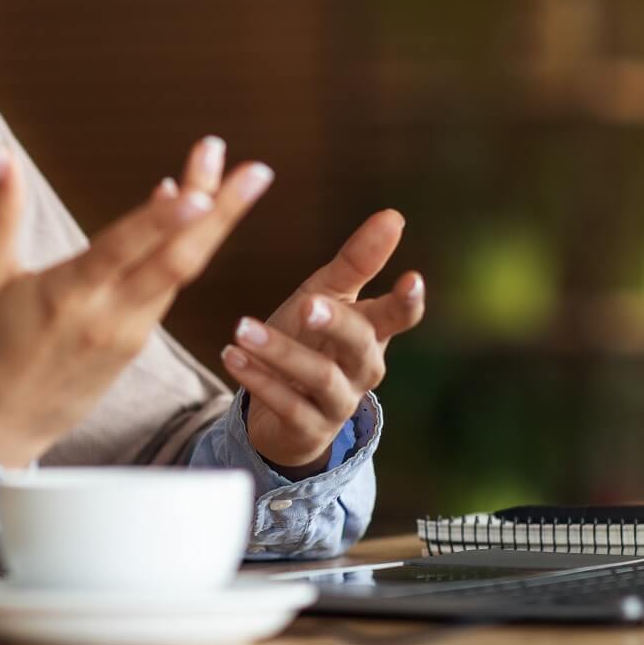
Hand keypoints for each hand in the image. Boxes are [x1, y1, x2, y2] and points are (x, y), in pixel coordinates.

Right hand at [0, 138, 274, 467]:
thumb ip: (0, 211)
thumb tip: (0, 153)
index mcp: (67, 295)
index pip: (123, 250)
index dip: (163, 221)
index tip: (198, 190)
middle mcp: (107, 316)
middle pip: (178, 260)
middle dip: (222, 211)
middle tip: (255, 171)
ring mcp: (128, 333)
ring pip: (183, 273)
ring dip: (213, 223)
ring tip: (237, 177)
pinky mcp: (137, 345)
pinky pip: (169, 289)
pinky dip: (186, 248)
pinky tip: (196, 212)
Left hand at [178, 139, 422, 475]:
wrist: (281, 409)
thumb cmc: (311, 340)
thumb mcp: (327, 295)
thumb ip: (358, 260)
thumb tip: (393, 215)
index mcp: (372, 332)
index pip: (398, 317)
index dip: (407, 301)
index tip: (412, 278)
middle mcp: (363, 369)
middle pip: (360, 345)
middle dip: (337, 323)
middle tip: (308, 304)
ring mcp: (338, 402)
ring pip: (320, 377)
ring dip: (280, 352)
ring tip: (242, 328)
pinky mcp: (308, 429)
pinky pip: (287, 405)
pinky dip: (259, 380)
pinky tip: (232, 355)